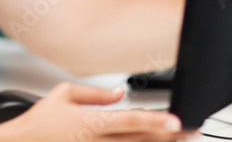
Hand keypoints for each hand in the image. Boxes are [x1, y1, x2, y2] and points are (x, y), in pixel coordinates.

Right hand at [3, 82, 198, 140]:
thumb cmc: (39, 122)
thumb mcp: (62, 94)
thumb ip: (94, 93)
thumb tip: (119, 93)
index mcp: (92, 123)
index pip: (130, 120)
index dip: (155, 120)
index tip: (176, 121)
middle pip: (141, 139)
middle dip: (169, 136)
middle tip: (192, 130)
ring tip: (181, 139)